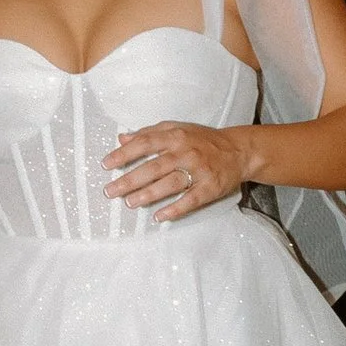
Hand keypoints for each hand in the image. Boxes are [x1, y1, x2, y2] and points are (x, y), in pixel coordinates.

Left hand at [106, 120, 251, 219]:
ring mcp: (198, 170)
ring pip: (169, 183)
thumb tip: (121, 138)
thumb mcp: (177, 129)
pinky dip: (175, 209)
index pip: (144, 144)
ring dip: (148, 194)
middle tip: (111, 191)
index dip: (124, 154)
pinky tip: (159, 216)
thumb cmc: (203, 140)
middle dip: (129, 180)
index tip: (106, 165)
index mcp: (175, 136)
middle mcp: (185, 152)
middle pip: (153, 167)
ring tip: (130, 203)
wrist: (238, 151)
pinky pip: (190, 199)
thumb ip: (149, 133)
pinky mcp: (210, 187)